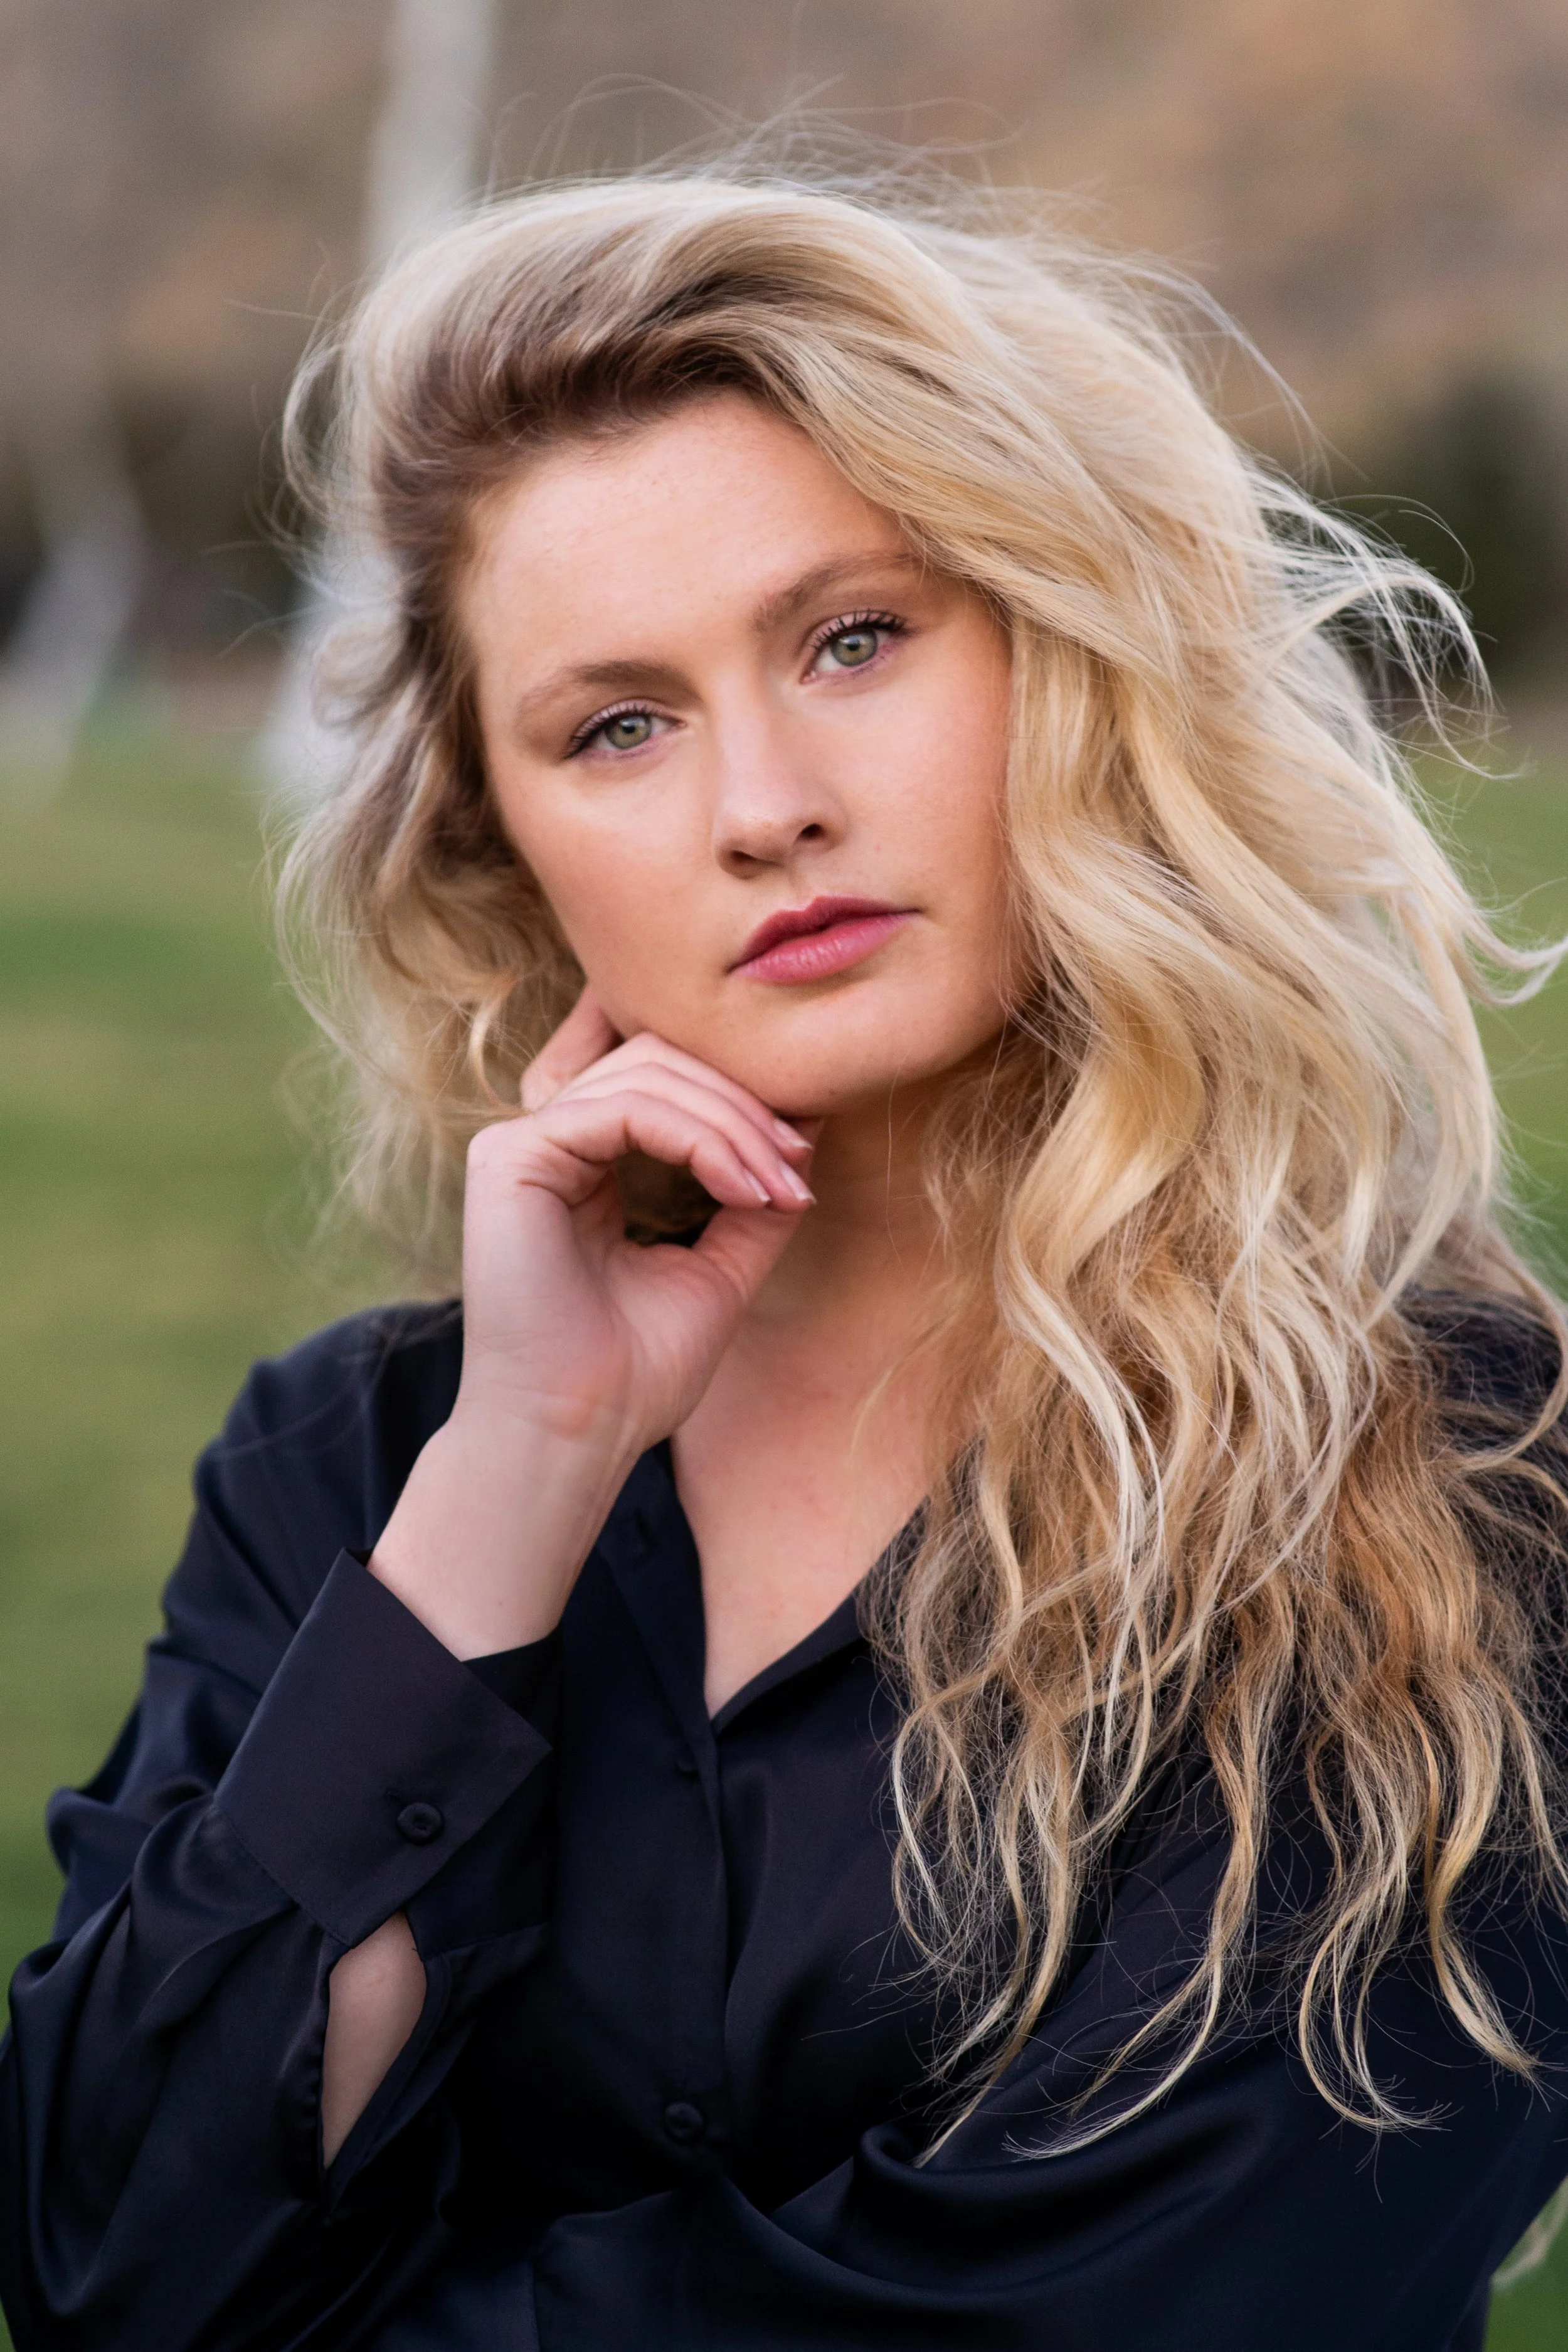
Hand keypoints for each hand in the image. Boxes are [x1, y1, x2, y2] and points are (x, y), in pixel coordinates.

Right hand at [368, 989, 814, 1655]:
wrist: (576, 1437)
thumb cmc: (635, 1374)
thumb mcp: (719, 1268)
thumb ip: (751, 1198)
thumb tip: (808, 1126)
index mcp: (583, 1164)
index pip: (667, 1082)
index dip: (743, 1105)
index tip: (804, 1163)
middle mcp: (546, 1143)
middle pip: (661, 1060)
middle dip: (745, 1106)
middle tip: (800, 1166)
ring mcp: (522, 1144)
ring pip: (649, 1074)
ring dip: (734, 1125)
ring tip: (781, 1186)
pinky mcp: (512, 1158)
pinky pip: (623, 1107)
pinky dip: (700, 1139)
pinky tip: (742, 1188)